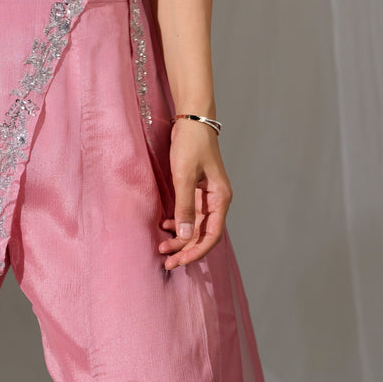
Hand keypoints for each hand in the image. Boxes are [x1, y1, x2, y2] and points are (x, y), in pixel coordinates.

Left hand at [158, 118, 231, 269]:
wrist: (192, 119)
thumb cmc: (191, 144)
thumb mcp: (184, 175)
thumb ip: (184, 206)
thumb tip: (185, 236)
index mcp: (220, 198)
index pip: (211, 235)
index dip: (196, 251)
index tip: (179, 261)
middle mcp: (216, 200)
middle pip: (203, 234)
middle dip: (185, 249)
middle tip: (167, 261)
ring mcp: (206, 195)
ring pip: (195, 225)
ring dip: (180, 238)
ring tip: (162, 247)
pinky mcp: (196, 189)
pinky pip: (189, 213)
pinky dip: (178, 221)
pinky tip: (165, 225)